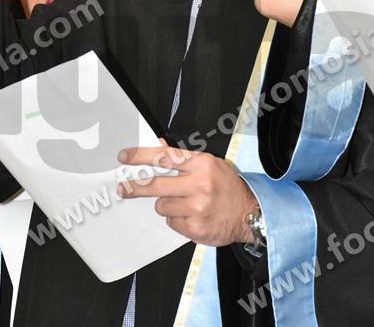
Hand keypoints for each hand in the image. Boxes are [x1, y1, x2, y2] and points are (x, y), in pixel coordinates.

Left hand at [117, 144, 256, 245]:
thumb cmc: (227, 187)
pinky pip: (171, 222)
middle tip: (123, 188)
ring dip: (167, 205)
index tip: (124, 157)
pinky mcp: (195, 228)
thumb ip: (182, 157)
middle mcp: (199, 184)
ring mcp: (197, 208)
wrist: (250, 214)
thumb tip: (158, 144)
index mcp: (202, 164)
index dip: (140, 156)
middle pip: (155, 184)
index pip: (164, 157)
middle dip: (135, 187)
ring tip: (184, 203)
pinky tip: (191, 215)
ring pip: (161, 206)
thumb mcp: (208, 164)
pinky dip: (177, 219)